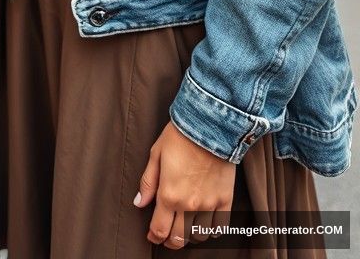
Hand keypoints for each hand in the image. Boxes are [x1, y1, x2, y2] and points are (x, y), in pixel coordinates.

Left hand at [134, 121, 234, 249]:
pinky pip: (220, 227)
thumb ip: (148, 183)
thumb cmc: (180, 136)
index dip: (154, 236)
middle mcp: (189, 205)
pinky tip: (205, 224)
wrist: (210, 124)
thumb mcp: (156, 155)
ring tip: (185, 228)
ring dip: (190, 235)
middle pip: (179, 238)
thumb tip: (139, 203)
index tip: (152, 236)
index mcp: (169, 195)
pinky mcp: (225, 199)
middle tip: (167, 236)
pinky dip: (212, 230)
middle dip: (170, 240)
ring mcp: (209, 204)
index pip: (160, 229)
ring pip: (199, 236)